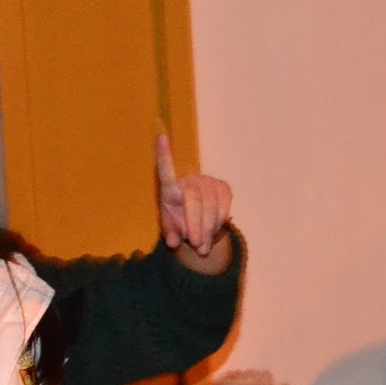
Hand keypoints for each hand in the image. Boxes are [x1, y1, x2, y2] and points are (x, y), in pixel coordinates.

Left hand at [156, 133, 232, 256]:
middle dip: (197, 225)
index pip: (166, 170)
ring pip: (212, 205)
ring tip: (203, 248)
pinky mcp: (223, 187)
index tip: (161, 137)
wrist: (197, 219)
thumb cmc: (178, 219)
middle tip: (197, 246)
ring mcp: (208, 181)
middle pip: (194, 199)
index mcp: (170, 187)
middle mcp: (189, 179)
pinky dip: (220, 222)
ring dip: (209, 229)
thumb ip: (170, 234)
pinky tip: (213, 231)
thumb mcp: (170, 228)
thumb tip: (173, 242)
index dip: (164, 154)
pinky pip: (224, 205)